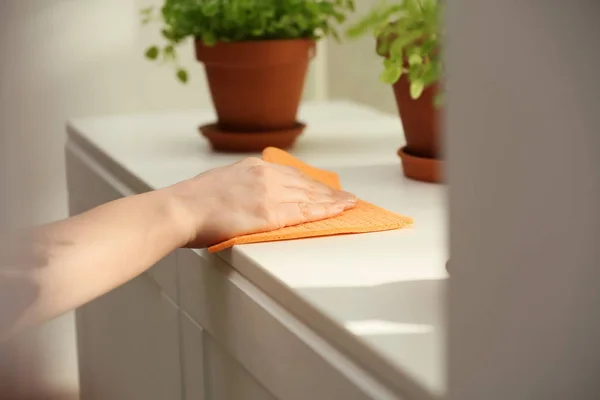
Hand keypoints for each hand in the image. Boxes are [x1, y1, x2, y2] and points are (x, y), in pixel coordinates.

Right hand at [165, 157, 356, 247]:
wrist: (180, 209)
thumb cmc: (193, 201)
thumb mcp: (222, 181)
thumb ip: (243, 185)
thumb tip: (250, 195)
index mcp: (253, 167)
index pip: (291, 175)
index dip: (311, 184)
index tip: (324, 188)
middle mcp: (265, 176)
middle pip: (305, 184)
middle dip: (327, 192)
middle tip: (345, 197)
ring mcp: (268, 194)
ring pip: (309, 197)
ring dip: (332, 201)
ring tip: (349, 204)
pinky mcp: (269, 214)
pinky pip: (305, 212)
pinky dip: (326, 211)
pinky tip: (339, 210)